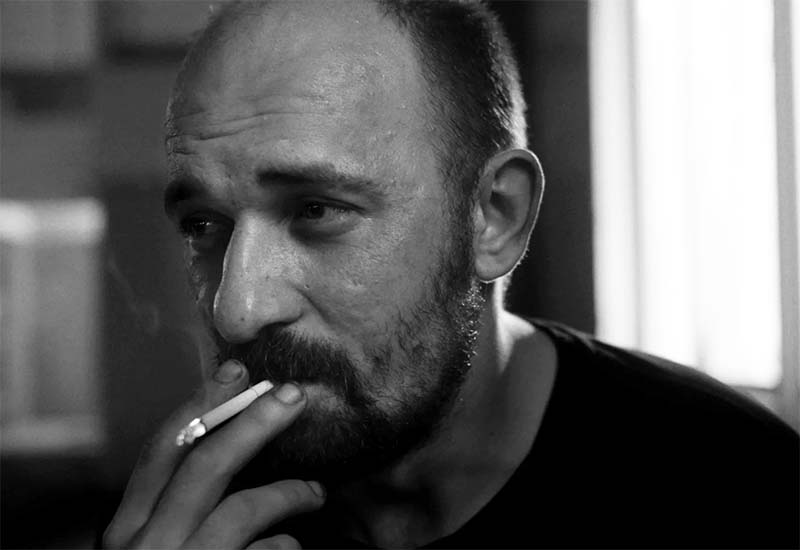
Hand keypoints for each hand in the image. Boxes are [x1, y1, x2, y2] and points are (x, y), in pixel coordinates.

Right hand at [103, 360, 324, 548]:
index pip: (162, 451)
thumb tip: (228, 447)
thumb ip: (175, 509)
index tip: (237, 373)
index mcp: (125, 531)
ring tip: (315, 492)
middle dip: (252, 422)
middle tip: (293, 397)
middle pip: (203, 463)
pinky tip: (292, 545)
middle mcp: (146, 548)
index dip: (201, 405)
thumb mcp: (155, 547)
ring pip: (243, 508)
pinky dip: (286, 544)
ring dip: (288, 492)